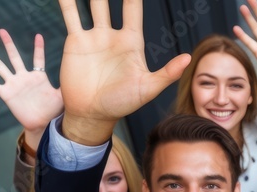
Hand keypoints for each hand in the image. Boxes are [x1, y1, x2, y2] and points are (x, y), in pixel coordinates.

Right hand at [0, 30, 62, 148]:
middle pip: (14, 56)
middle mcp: (24, 78)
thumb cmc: (54, 112)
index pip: (38, 59)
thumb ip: (69, 86)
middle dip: (8, 43)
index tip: (38, 35)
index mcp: (38, 77)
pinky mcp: (5, 94)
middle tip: (1, 30)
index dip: (38, 48)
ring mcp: (13, 84)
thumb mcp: (64, 96)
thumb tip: (85, 80)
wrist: (43, 125)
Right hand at [56, 0, 189, 144]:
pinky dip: (67, 1)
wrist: (93, 115)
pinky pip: (71, 14)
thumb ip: (166, 73)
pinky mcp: (75, 41)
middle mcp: (113, 34)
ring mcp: (94, 36)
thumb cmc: (122, 104)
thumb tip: (189, 59)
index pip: (134, 8)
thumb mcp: (147, 89)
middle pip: (113, 0)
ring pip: (92, 3)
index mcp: (132, 41)